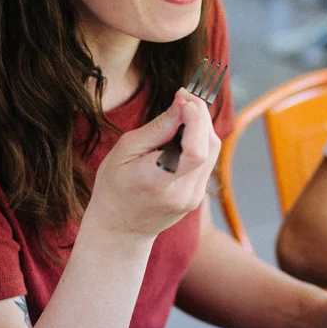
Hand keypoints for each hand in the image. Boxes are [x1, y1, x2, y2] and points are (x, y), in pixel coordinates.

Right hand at [81, 90, 218, 240]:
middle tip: (182, 99)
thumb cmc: (114, 187)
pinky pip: (207, 161)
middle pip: (209, 146)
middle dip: (199, 115)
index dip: (196, 119)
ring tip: (180, 115)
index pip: (195, 151)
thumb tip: (184, 102)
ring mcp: (193, 198)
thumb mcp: (125, 150)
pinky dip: (198, 141)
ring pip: (212, 151)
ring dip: (201, 126)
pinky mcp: (197, 197)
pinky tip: (181, 136)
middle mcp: (181, 193)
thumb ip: (158, 128)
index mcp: (156, 181)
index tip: (182, 97)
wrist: (120, 230)